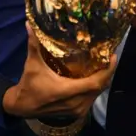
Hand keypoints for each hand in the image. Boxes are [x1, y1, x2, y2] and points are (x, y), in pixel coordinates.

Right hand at [2, 23, 116, 118]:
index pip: (96, 82)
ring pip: (98, 93)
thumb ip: (33, 44)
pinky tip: (95, 75)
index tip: (113, 56)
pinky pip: (92, 98)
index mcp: (67, 90)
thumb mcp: (32, 64)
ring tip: (105, 63)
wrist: (22, 106)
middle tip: (110, 55)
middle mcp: (76, 102)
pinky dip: (96, 87)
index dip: (107, 70)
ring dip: (103, 79)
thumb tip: (29, 24)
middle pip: (101, 87)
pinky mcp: (77, 112)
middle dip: (108, 72)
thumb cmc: (29, 85)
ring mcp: (78, 109)